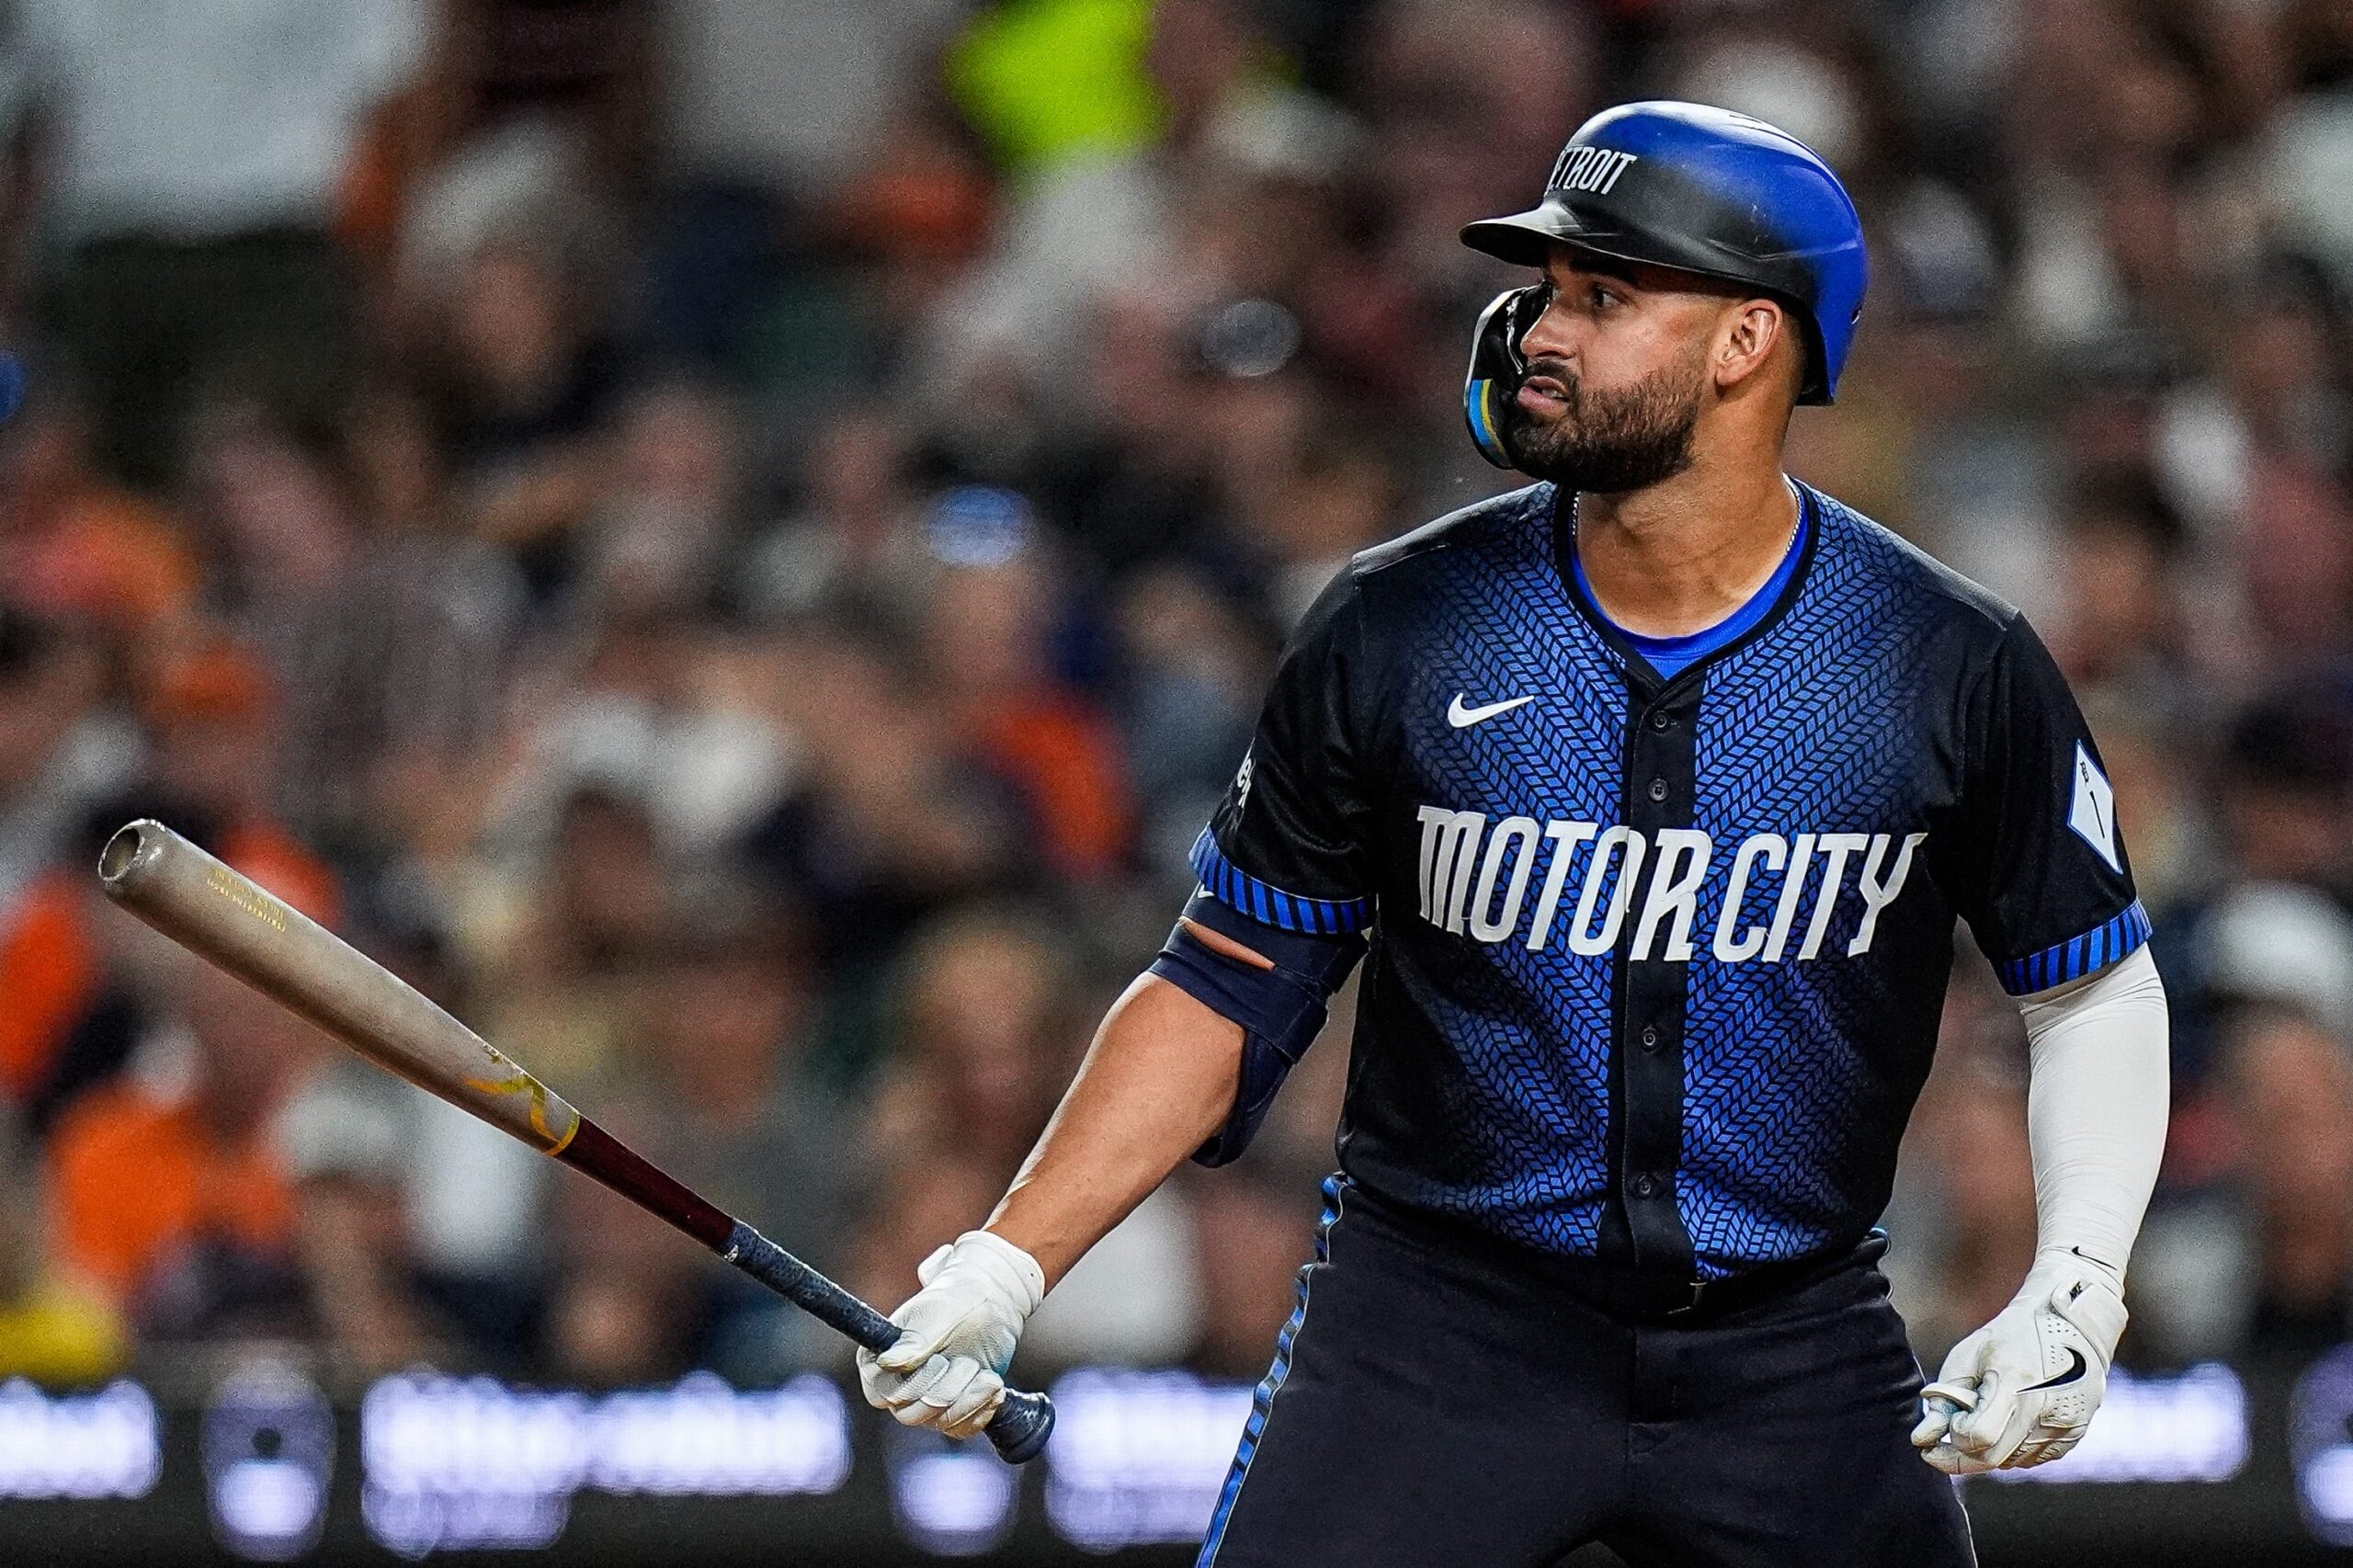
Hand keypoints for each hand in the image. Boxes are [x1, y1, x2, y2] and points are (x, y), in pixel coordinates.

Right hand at [856, 1230, 1044, 1439]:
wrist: (990, 1305)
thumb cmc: (957, 1302)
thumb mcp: (938, 1314)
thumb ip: (914, 1340)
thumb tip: (887, 1363)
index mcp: (879, 1360)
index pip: (881, 1394)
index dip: (913, 1384)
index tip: (941, 1360)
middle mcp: (896, 1387)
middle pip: (911, 1414)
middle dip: (948, 1390)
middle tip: (969, 1363)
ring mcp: (924, 1403)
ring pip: (940, 1423)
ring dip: (969, 1398)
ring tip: (987, 1373)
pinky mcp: (952, 1413)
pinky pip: (962, 1428)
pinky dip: (982, 1409)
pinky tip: (992, 1386)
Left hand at [1911, 1250, 2127, 1474]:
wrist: (2069, 1326)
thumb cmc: (2010, 1338)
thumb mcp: (1968, 1356)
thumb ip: (1943, 1400)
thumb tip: (1922, 1439)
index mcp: (2014, 1381)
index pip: (1978, 1436)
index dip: (1955, 1435)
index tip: (1949, 1420)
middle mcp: (2044, 1408)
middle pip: (1992, 1458)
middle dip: (1961, 1456)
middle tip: (1946, 1442)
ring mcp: (2064, 1424)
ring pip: (2011, 1463)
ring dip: (1988, 1452)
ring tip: (1984, 1421)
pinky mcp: (2074, 1435)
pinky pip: (2033, 1460)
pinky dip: (2012, 1451)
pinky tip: (2008, 1425)